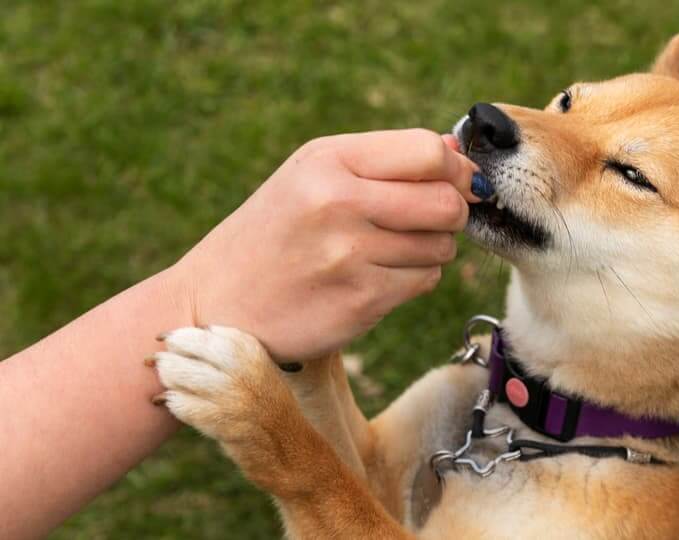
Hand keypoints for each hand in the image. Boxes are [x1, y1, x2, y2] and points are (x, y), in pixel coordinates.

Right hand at [168, 129, 479, 360]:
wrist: (216, 303)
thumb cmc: (275, 233)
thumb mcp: (312, 176)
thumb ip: (384, 161)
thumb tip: (458, 155)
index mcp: (327, 161)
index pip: (428, 152)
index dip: (455, 170)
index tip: (458, 182)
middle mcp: (338, 202)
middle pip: (445, 201)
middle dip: (451, 212)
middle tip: (430, 220)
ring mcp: (350, 254)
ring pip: (441, 246)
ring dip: (430, 249)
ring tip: (388, 250)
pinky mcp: (361, 300)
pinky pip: (425, 281)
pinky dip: (413, 280)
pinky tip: (378, 277)